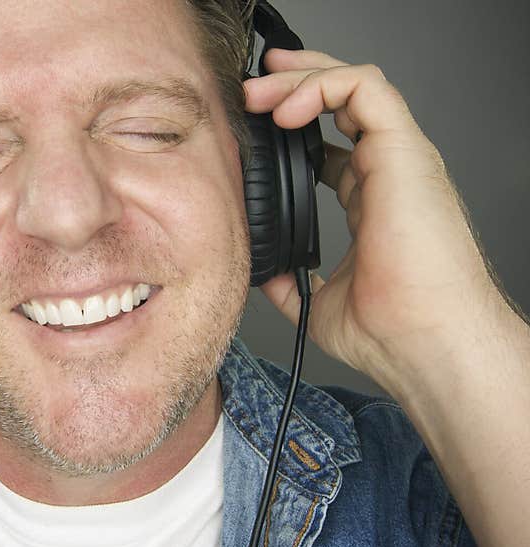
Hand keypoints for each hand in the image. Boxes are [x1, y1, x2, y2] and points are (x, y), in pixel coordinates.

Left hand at [245, 49, 507, 388]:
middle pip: (342, 103)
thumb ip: (291, 280)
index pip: (333, 144)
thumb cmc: (390, 330)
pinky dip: (321, 86)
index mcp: (369, 201)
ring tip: (259, 92)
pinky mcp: (402, 152)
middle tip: (248, 92)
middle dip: (291, 85)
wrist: (422, 343)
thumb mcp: (318, 302)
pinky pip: (365, 90)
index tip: (252, 125)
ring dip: (300, 78)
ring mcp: (396, 159)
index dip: (293, 126)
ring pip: (354, 85)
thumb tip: (265, 273)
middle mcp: (385, 172)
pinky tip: (286, 110)